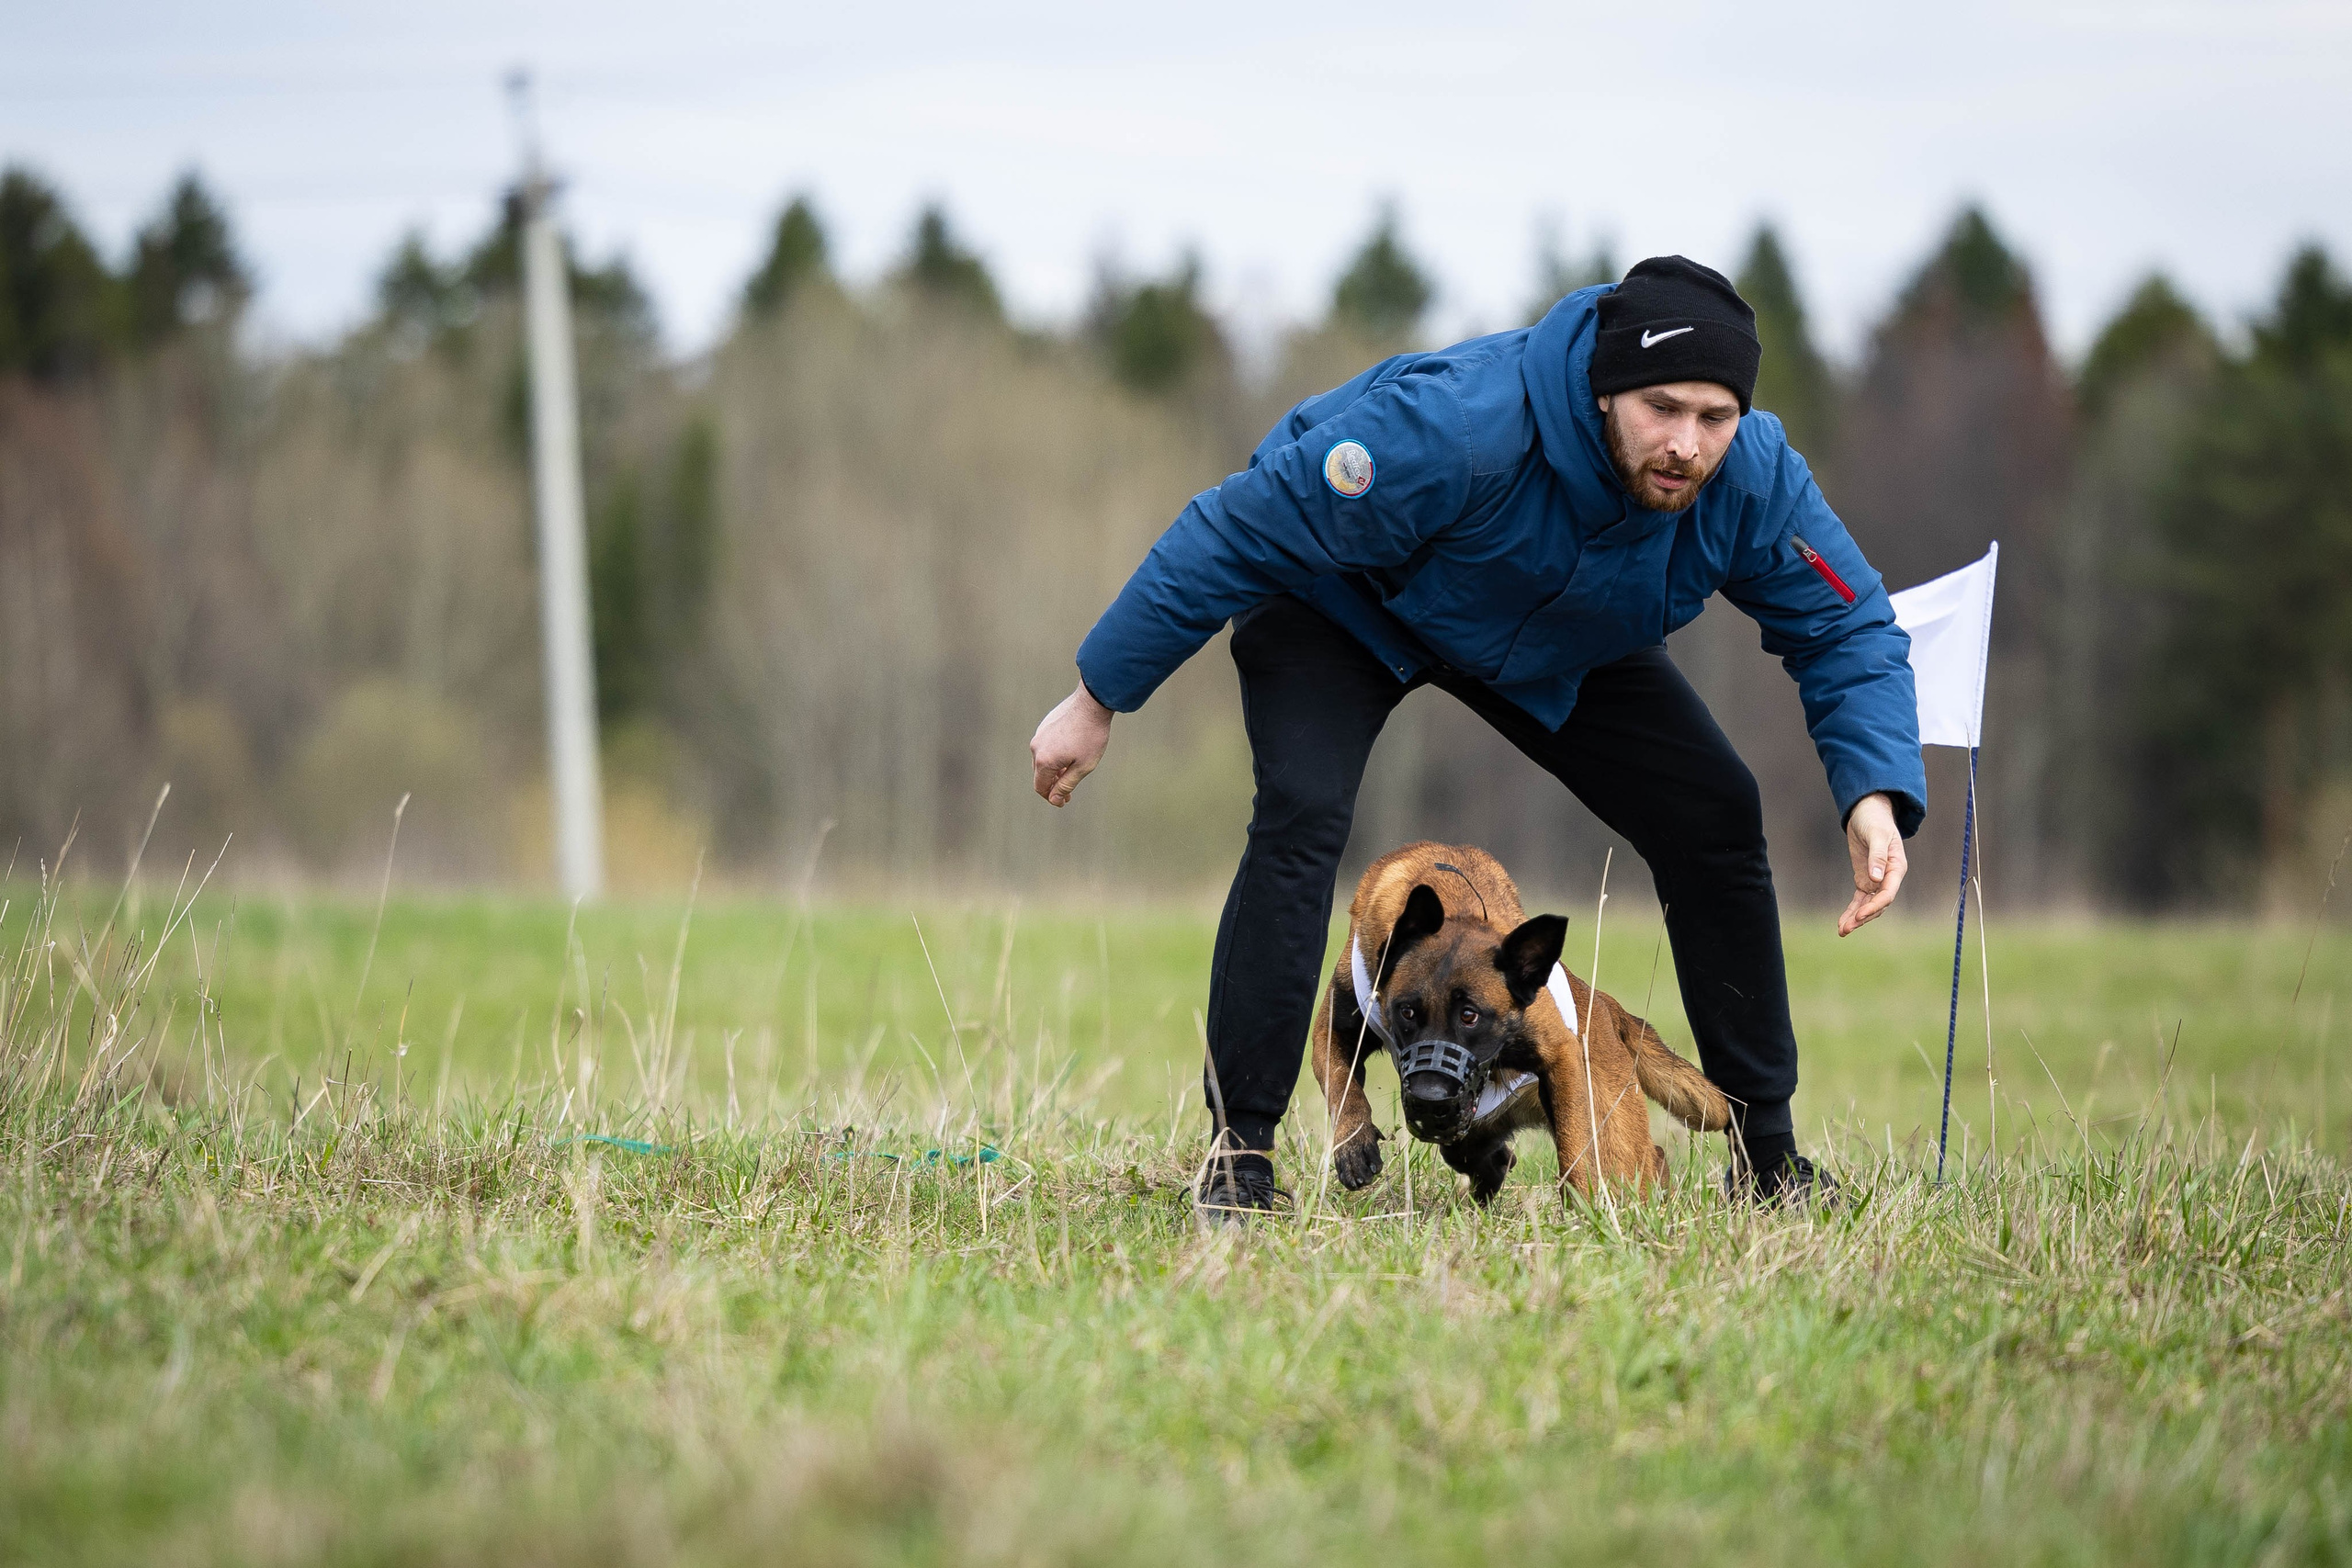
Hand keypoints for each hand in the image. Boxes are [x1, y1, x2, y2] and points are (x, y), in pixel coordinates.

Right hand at [1029, 681, 1113, 806]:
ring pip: (1042, 759)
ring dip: (1053, 770)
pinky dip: (1054, 755)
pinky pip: (1045, 745)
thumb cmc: (1091, 736)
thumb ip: (1066, 785)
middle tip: (1069, 791)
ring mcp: (1039, 734)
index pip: (1040, 787)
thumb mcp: (1083, 767)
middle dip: (1053, 785)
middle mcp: (1036, 747)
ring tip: (1070, 771)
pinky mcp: (1045, 725)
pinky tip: (1070, 753)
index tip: (1064, 801)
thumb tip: (1054, 799)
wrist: (1092, 703)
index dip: (1051, 797)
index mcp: (1044, 760)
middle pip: (1040, 774)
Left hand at [1838, 792, 1906, 935]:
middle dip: (1863, 917)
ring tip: (1842, 931)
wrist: (1867, 813)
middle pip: (1878, 904)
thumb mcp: (1876, 835)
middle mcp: (1888, 878)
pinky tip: (1842, 922)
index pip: (1888, 893)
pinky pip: (1859, 899)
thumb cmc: (1875, 821)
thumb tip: (1876, 878)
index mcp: (1897, 868)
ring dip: (1856, 918)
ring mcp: (1876, 880)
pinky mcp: (1864, 880)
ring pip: (1868, 905)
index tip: (1860, 914)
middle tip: (1847, 928)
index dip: (1874, 905)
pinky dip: (1851, 910)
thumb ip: (1877, 856)